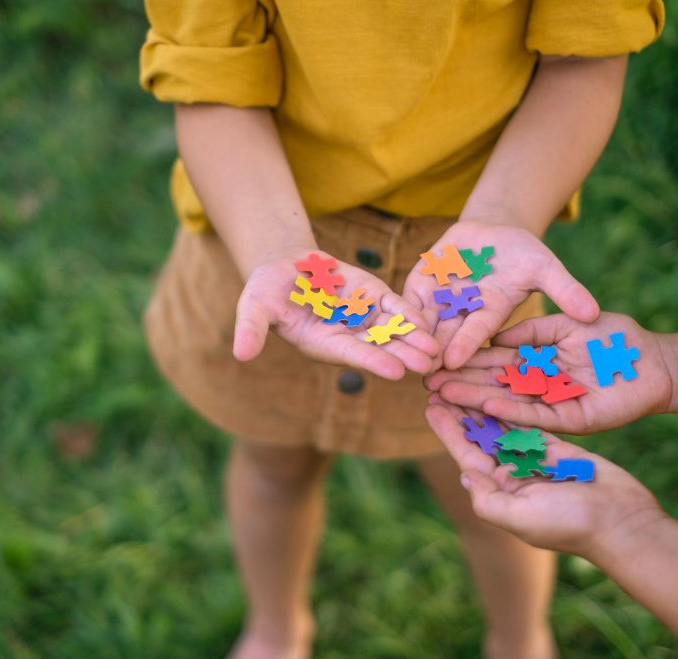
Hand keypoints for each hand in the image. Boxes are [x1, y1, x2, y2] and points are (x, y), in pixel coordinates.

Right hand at [234, 254, 438, 379]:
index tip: (396, 371)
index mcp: (322, 344)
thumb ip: (250, 330)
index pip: (351, 354)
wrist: (284, 266)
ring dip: (414, 339)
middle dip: (403, 355)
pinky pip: (395, 307)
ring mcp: (363, 318)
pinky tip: (431, 321)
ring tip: (437, 348)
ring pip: (393, 330)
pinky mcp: (373, 298)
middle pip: (379, 347)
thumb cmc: (265, 290)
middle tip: (428, 365)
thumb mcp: (253, 307)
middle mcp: (346, 336)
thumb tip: (240, 354)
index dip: (373, 361)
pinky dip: (411, 314)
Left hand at [401, 219, 598, 370]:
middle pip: (445, 336)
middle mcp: (463, 315)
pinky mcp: (420, 286)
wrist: (492, 230)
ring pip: (422, 323)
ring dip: (410, 338)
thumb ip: (565, 288)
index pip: (476, 334)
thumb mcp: (545, 266)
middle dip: (431, 353)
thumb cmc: (523, 251)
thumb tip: (594, 313)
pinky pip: (406, 300)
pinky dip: (398, 311)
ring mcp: (440, 302)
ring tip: (397, 352)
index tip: (453, 360)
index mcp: (491, 314)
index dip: (464, 345)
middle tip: (417, 372)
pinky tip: (386, 322)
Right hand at [425, 312, 677, 434]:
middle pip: (493, 385)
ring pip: (507, 403)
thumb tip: (496, 338)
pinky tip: (484, 405)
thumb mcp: (567, 324)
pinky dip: (511, 411)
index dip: (467, 361)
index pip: (494, 362)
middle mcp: (539, 387)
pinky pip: (536, 417)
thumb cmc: (616, 337)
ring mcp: (552, 405)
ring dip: (475, 399)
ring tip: (443, 396)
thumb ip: (533, 330)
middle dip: (460, 383)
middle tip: (426, 383)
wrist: (657, 361)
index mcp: (536, 363)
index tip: (438, 357)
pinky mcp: (570, 420)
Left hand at [425, 395, 664, 556]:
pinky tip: (499, 386)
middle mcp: (513, 474)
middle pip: (481, 437)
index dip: (448, 431)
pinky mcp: (558, 447)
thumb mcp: (521, 518)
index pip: (467, 456)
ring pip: (503, 426)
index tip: (429, 405)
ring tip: (465, 378)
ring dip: (484, 404)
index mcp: (500, 492)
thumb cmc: (570, 525)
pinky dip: (514, 406)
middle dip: (461, 411)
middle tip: (442, 382)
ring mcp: (535, 460)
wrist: (621, 523)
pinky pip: (530, 422)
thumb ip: (488, 499)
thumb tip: (464, 475)